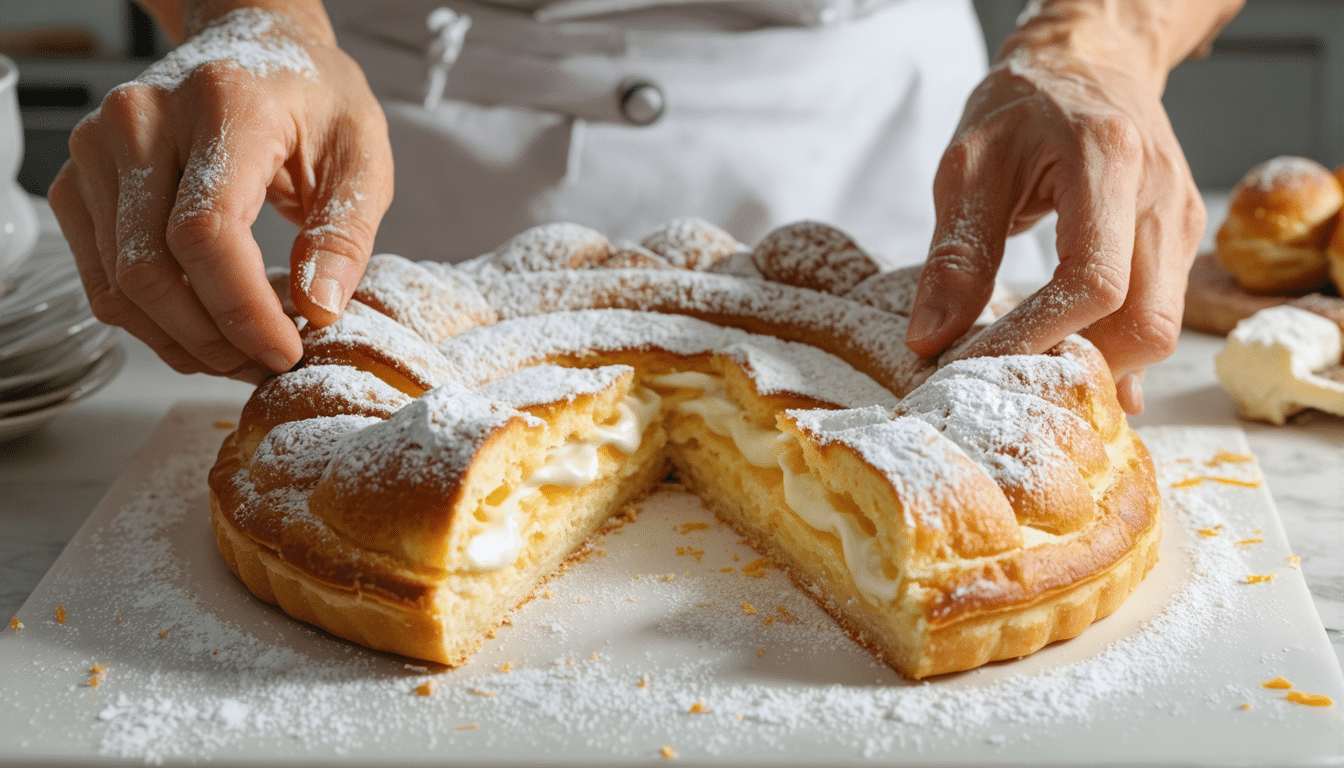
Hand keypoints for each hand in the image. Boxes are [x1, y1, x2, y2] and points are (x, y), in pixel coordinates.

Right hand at [48, 4, 392, 383]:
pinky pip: (104, 279)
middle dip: (214, 340)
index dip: (242, 311)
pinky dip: (155, 320)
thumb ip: (346, 234)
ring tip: (245, 351)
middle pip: (152, 270)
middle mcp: (141, 120)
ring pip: (120, 286)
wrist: (255, 45)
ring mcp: (97, 149)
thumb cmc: (311, 97)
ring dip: (184, 342)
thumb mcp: (363, 155)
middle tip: (269, 362)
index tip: (287, 349)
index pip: (205, 231)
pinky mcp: (80, 181)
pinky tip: (208, 323)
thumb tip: (319, 309)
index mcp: (221, 105)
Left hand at [905, 2, 1237, 414]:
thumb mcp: (968, 165)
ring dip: (1096, 365)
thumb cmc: (1023, 106)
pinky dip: (1111, 346)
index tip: (977, 369)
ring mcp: (1181, 222)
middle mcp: (1162, 196)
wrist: (1088, 63)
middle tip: (1009, 388)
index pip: (1092, 283)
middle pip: (1147, 325)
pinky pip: (1157, 314)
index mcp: (1108, 162)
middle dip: (1078, 368)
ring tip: (1029, 377)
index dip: (1037, 339)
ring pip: (1159, 330)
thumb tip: (931, 340)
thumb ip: (955, 254)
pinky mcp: (1179, 240)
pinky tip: (1065, 358)